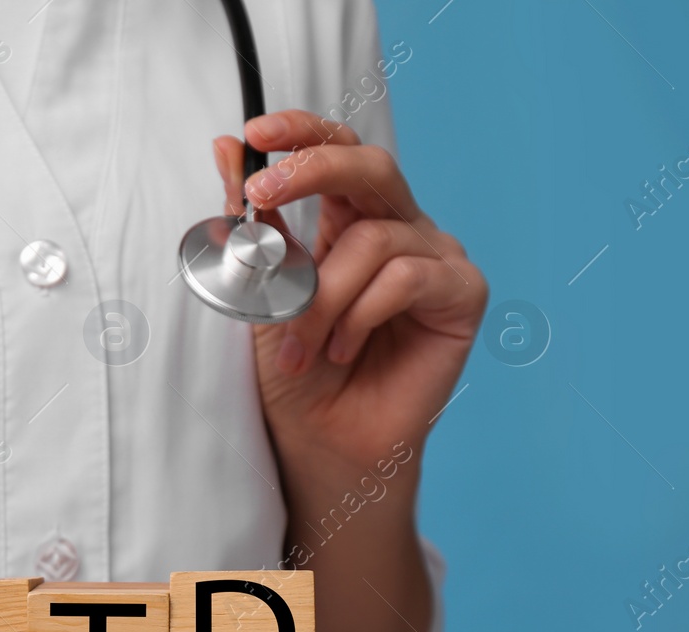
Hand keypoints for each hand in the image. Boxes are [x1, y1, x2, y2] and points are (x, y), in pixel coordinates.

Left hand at [211, 110, 486, 479]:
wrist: (322, 443)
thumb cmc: (295, 374)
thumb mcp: (262, 292)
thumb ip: (254, 225)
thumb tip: (226, 149)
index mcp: (350, 221)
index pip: (337, 153)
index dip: (302, 132)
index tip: (254, 131)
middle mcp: (399, 229)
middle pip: (370, 167)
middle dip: (313, 169)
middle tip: (262, 191)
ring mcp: (435, 259)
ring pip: (373, 240)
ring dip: (321, 297)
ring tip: (300, 348)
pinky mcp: (462, 294)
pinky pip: (407, 277)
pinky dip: (361, 314)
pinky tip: (341, 351)